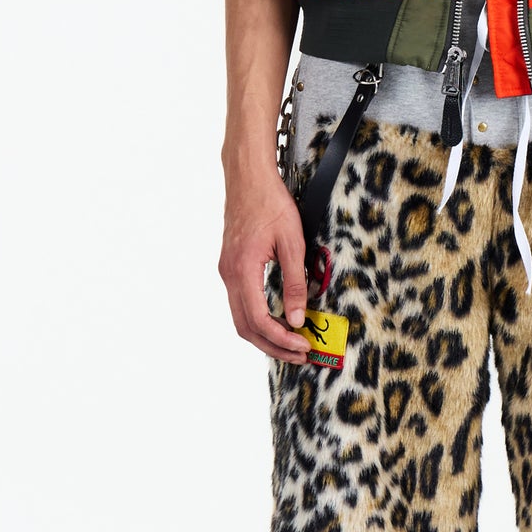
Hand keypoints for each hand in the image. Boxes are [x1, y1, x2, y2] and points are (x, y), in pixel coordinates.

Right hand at [220, 161, 311, 362]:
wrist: (248, 178)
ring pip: (241, 318)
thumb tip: (298, 318)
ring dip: (265, 335)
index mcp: (242, 271)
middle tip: (300, 354)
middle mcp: (229, 275)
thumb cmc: (271, 203)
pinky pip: (241, 303)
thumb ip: (295, 282)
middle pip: (245, 327)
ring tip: (292, 342)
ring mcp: (227, 272)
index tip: (304, 345)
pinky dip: (258, 319)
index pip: (259, 321)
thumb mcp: (292, 242)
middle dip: (273, 346)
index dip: (281, 340)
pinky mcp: (231, 267)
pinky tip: (278, 320)